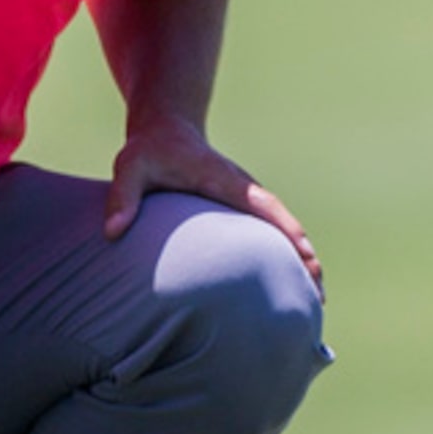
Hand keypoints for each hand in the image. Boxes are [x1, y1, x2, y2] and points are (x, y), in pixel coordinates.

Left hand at [104, 116, 323, 294]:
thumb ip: (122, 198)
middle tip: (320, 296)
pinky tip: (289, 285)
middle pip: (286, 226)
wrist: (167, 131)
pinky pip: (271, 235)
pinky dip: (286, 257)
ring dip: (302, 262)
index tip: (306, 256)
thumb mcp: (130, 167)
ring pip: (284, 232)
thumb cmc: (149, 151)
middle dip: (306, 258)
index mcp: (226, 181)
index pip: (264, 207)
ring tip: (315, 301)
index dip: (286, 232)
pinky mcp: (244, 211)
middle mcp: (245, 191)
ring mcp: (248, 202)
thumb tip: (112, 234)